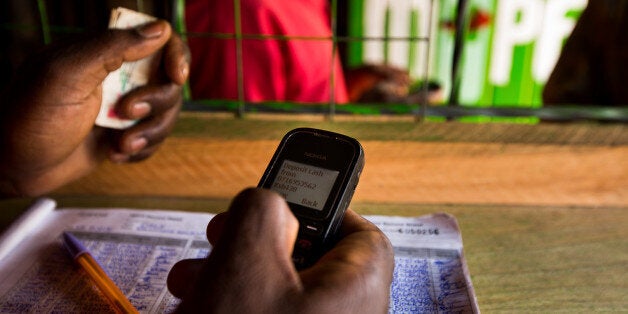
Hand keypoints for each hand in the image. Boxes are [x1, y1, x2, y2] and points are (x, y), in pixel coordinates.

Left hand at [0, 20, 188, 195]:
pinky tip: (115, 154)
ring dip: (149, 132)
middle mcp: (118, 76)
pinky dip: (141, 150)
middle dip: (156, 102)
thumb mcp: (66, 74)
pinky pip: (154, 139)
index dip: (175, 54)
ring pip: (166, 113)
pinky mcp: (124, 134)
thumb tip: (159, 30)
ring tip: (120, 144)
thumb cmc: (30, 117)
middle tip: (127, 112)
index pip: (157, 39)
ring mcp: (123, 107)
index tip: (177, 76)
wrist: (14, 168)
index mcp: (103, 52)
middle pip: (169, 81)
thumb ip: (112, 47)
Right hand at [167, 188, 393, 312]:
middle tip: (221, 239)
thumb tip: (271, 205)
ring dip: (238, 278)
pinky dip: (242, 310)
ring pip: (285, 297)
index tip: (282, 206)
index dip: (323, 211)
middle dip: (259, 245)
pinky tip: (201, 310)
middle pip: (315, 264)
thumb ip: (263, 210)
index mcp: (359, 292)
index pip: (363, 235)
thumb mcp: (244, 261)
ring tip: (192, 280)